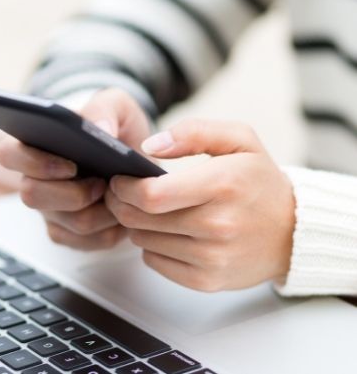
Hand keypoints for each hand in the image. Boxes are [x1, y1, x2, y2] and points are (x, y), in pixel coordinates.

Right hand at [0, 88, 150, 250]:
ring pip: (69, 223)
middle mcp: (34, 181)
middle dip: (73, 194)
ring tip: (120, 195)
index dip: (33, 163)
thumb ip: (105, 108)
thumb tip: (99, 130)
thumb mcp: (116, 105)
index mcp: (33, 145)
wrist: (133, 155)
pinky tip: (123, 212)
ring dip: (101, 212)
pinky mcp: (69, 233)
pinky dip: (112, 229)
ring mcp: (50, 210)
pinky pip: (88, 242)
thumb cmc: (115, 126)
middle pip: (32, 196)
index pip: (8, 154)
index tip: (70, 164)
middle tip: (102, 183)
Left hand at [105, 119, 294, 290]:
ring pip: (143, 241)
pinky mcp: (207, 280)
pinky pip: (154, 262)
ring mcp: (212, 257)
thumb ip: (193, 132)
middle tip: (121, 194)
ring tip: (149, 212)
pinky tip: (166, 233)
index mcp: (222, 185)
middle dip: (121, 204)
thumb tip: (150, 146)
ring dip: (137, 225)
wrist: (293, 231)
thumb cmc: (259, 181)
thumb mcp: (239, 140)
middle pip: (140, 220)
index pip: (152, 195)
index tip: (118, 180)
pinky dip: (151, 247)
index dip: (124, 188)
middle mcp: (217, 225)